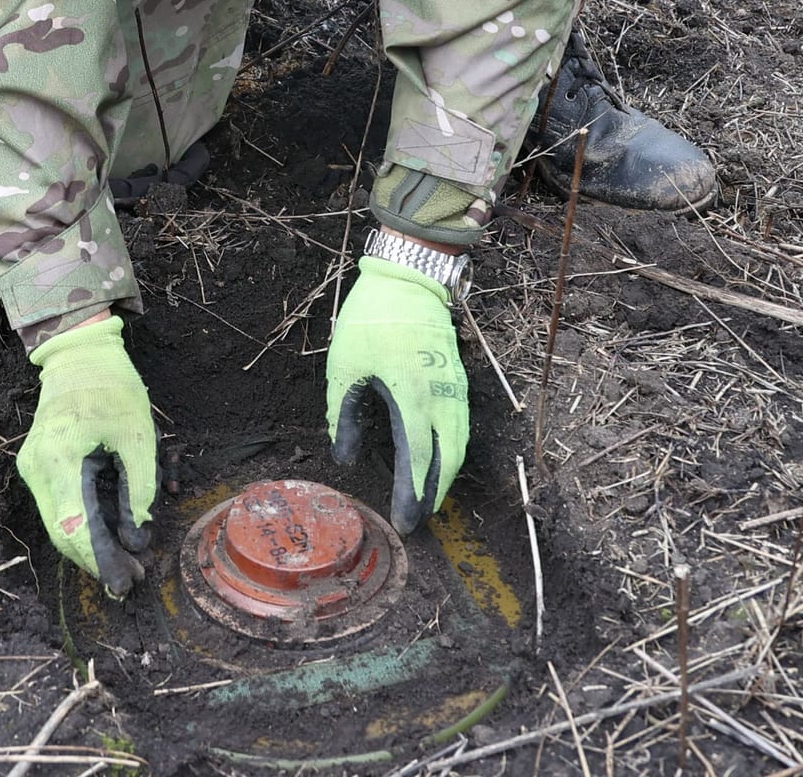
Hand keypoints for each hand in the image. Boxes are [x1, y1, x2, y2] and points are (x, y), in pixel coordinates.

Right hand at [16, 316, 156, 596]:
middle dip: (99, 559)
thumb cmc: (112, 389)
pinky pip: (60, 506)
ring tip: (129, 562)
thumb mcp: (138, 438)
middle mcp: (37, 468)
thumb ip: (140, 490)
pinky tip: (112, 536)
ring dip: (93, 545)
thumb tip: (138, 538)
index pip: (74, 526)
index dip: (100, 559)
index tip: (127, 581)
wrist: (79, 357)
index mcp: (59, 458)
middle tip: (134, 578)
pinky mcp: (39, 468)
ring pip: (60, 522)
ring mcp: (33, 468)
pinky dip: (85, 524)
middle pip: (63, 531)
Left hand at [325, 255, 469, 533]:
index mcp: (410, 395)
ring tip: (428, 501)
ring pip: (458, 445)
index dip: (412, 494)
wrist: (410, 281)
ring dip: (446, 476)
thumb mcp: (345, 368)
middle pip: (445, 459)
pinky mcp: (458, 381)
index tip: (405, 521)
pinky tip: (440, 464)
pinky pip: (460, 427)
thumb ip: (342, 415)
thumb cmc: (372, 321)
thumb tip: (343, 457)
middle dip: (433, 494)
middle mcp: (440, 397)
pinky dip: (452, 453)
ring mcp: (454, 389)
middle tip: (417, 521)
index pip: (416, 458)